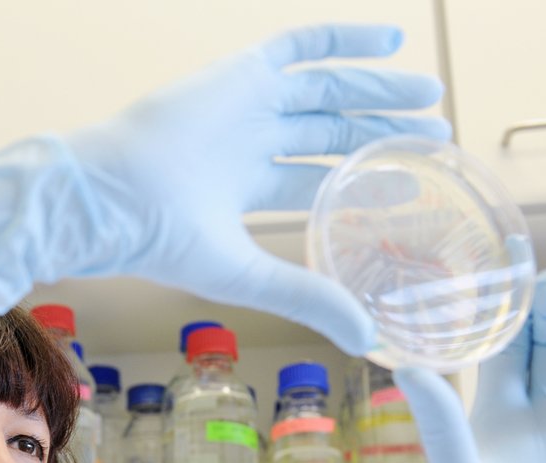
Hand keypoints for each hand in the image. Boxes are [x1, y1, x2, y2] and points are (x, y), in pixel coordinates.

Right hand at [0, 24, 449, 354]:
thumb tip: (371, 340)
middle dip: (378, 131)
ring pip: (323, 89)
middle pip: (327, 132)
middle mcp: (245, 143)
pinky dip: (344, 39)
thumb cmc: (161, 242)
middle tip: (435, 131)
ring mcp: (242, 105)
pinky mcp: (238, 73)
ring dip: (376, 90)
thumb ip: (310, 298)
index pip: (315, 182)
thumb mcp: (250, 274)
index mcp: (242, 189)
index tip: (413, 182)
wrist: (111, 196)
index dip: (363, 182)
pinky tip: (393, 39)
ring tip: (429, 94)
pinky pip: (298, 45)